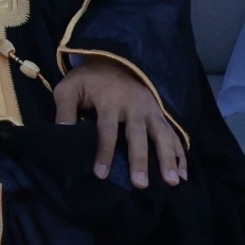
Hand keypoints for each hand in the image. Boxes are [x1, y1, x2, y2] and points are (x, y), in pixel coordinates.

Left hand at [55, 57, 188, 188]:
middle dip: (139, 160)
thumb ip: (64, 110)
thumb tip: (62, 135)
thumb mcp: (69, 88)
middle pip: (137, 136)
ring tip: (172, 182)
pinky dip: (180, 154)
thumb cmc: (89, 80)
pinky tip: (183, 174)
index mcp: (110, 100)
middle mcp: (134, 105)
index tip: (101, 175)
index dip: (104, 153)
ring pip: (162, 135)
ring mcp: (151, 110)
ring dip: (168, 159)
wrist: (114, 59)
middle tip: (140, 184)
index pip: (107, 130)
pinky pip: (173, 135)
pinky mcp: (161, 114)